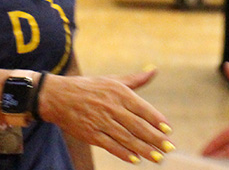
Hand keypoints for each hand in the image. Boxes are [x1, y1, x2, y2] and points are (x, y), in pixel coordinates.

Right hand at [38, 69, 173, 163]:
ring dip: (143, 149)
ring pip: (126, 137)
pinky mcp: (91, 134)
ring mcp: (101, 121)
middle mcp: (111, 107)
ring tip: (157, 157)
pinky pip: (110, 145)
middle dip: (155, 138)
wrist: (58, 96)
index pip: (142, 108)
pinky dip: (123, 153)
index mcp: (119, 92)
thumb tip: (154, 70)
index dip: (156, 120)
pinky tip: (135, 160)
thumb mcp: (112, 80)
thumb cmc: (89, 87)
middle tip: (169, 148)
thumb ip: (135, 79)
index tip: (168, 130)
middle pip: (137, 125)